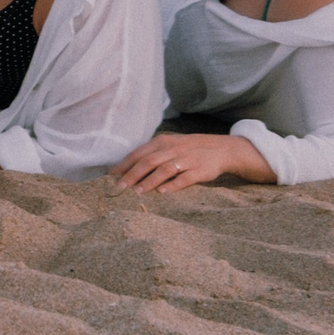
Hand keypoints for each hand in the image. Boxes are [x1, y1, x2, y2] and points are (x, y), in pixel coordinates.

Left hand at [113, 132, 266, 193]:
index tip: (111, 176)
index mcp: (163, 142)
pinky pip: (185, 178)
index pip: (139, 153)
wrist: (221, 149)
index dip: (125, 165)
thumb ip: (152, 153)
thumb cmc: (189, 149)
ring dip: (149, 181)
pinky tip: (162, 192)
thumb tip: (127, 167)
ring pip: (164, 170)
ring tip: (137, 192)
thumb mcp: (170, 145)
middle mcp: (173, 149)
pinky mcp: (200, 171)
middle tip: (120, 187)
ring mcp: (187, 159)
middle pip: (148, 162)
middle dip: (132, 175)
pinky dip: (173, 185)